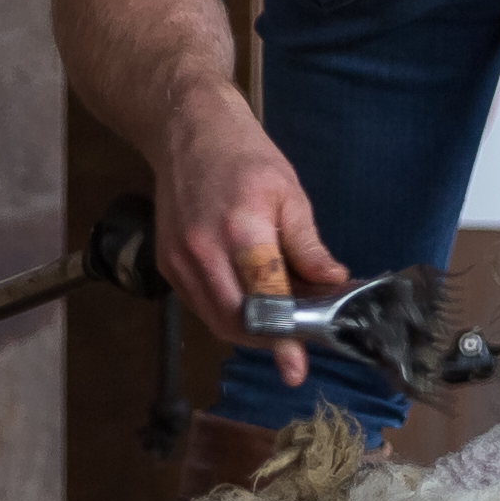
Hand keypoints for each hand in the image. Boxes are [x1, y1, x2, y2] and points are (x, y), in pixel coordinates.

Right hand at [157, 88, 344, 384]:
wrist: (187, 130)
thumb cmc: (245, 157)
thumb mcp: (291, 195)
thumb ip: (308, 246)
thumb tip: (332, 283)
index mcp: (241, 230)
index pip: (265, 299)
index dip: (283, 339)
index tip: (295, 369)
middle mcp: (202, 251)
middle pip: (235, 321)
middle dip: (268, 342)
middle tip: (296, 346)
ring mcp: (178, 260)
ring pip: (215, 319)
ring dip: (248, 333)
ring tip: (280, 326)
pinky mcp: (167, 263)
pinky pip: (200, 304)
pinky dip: (227, 314)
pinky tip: (252, 305)